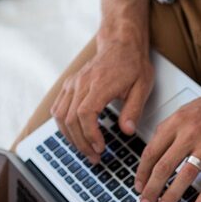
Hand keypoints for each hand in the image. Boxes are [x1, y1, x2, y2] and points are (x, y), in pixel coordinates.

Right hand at [51, 30, 153, 164]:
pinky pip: (58, 108)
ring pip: (60, 116)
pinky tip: (74, 135)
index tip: (100, 148)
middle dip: (81, 142)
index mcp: (99, 84)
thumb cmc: (132, 64)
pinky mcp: (70, 85)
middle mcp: (81, 83)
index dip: (90, 134)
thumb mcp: (142, 87)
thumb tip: (127, 131)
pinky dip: (63, 125)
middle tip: (95, 157)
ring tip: (85, 150)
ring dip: (71, 137)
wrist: (121, 44)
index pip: (85, 114)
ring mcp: (73, 84)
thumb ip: (133, 110)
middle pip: (70, 119)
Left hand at [135, 82, 200, 201]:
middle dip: (151, 189)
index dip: (142, 173)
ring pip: (185, 175)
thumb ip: (171, 129)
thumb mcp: (188, 110)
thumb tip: (156, 148)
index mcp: (177, 121)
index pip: (151, 152)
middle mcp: (190, 132)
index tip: (139, 185)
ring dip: (171, 195)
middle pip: (163, 166)